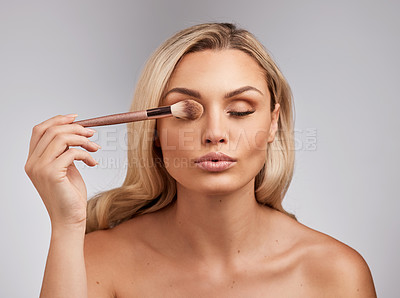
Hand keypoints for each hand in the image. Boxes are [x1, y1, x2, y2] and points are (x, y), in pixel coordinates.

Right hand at [25, 114, 99, 228]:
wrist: (70, 219)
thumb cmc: (70, 196)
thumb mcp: (66, 168)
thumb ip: (65, 151)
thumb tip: (76, 133)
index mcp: (33, 160)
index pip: (40, 130)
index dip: (58, 120)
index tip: (77, 118)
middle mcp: (33, 163)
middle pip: (52, 131)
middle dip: (75, 128)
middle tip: (92, 133)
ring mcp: (40, 168)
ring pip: (61, 138)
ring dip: (83, 139)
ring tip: (95, 147)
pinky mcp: (52, 174)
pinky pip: (72, 152)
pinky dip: (86, 154)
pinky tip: (93, 162)